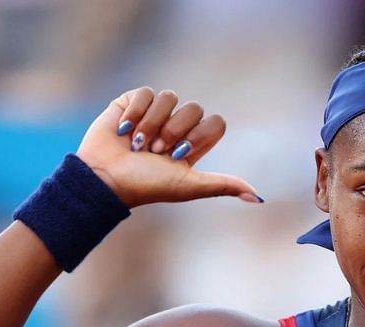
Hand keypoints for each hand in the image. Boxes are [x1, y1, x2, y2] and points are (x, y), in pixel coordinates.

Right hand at [77, 87, 260, 206]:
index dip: (199, 135)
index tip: (180, 154)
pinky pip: (144, 92)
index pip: (216, 122)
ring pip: (169, 97)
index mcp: (194, 143)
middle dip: (173, 131)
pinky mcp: (131, 102)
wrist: (105, 178)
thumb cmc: (147, 185)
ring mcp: (154, 112)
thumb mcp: (188, 186)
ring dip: (152, 123)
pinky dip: (134, 112)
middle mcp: (177, 125)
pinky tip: (123, 130)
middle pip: (194, 108)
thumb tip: (259, 198)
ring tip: (137, 144)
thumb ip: (223, 185)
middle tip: (155, 151)